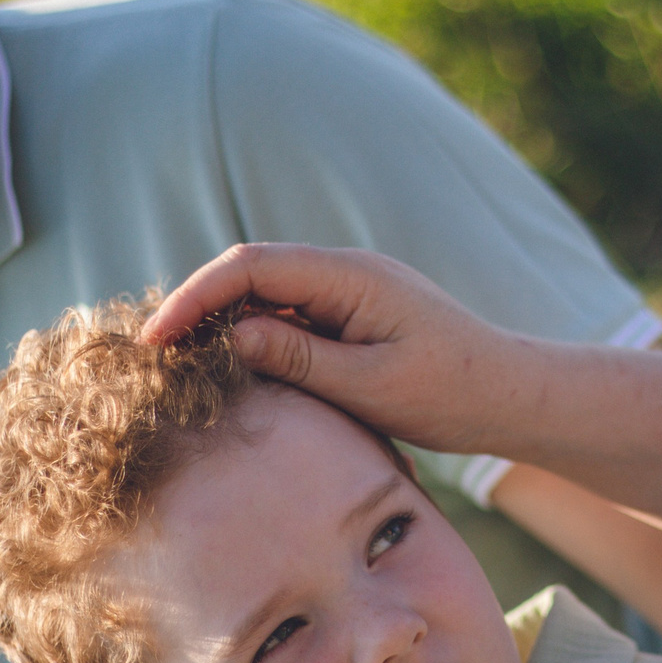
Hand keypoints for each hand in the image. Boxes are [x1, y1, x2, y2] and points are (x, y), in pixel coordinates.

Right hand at [142, 244, 533, 456]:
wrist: (510, 395)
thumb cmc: (451, 393)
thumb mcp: (371, 386)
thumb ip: (300, 360)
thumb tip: (231, 336)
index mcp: (349, 277)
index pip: (250, 267)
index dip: (194, 298)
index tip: (155, 339)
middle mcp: (344, 273)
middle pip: (249, 272)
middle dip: (196, 305)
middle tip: (151, 354)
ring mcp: (347, 292)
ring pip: (265, 295)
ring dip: (222, 322)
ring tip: (177, 365)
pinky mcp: (350, 317)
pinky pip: (289, 317)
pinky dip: (254, 337)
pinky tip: (231, 372)